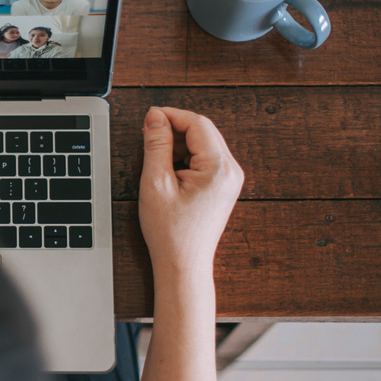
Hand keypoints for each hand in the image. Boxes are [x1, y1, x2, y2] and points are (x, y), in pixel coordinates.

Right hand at [138, 107, 242, 277]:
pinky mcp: (223, 186)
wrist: (183, 264)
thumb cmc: (170, 232)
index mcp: (219, 168)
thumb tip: (155, 117)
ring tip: (158, 162)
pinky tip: (170, 172)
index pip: (197, 123)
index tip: (149, 119)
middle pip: (203, 130)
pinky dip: (186, 156)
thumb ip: (156, 144)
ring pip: (204, 143)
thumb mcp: (155, 183)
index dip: (171, 116)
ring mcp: (230, 179)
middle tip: (149, 139)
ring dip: (180, 143)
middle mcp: (231, 171)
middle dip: (175, 129)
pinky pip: (206, 158)